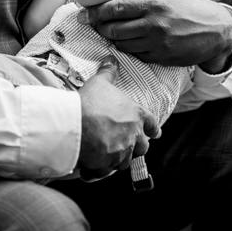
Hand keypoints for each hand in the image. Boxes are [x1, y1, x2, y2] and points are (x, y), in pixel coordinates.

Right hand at [77, 58, 158, 179]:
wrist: (75, 124)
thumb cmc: (90, 102)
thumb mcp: (100, 83)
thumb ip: (108, 72)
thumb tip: (111, 59)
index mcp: (137, 115)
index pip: (152, 124)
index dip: (153, 129)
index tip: (156, 133)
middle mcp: (133, 136)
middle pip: (142, 147)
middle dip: (137, 147)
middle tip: (129, 145)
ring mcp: (122, 152)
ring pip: (125, 161)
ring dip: (118, 159)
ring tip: (107, 156)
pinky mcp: (108, 165)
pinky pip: (105, 171)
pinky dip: (100, 170)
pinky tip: (91, 168)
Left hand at [83, 0, 231, 67]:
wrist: (217, 31)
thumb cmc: (191, 7)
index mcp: (154, 5)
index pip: (116, 8)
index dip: (97, 12)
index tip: (87, 12)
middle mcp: (153, 26)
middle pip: (114, 30)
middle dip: (100, 27)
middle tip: (94, 23)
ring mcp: (157, 44)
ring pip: (122, 44)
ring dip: (112, 38)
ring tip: (110, 31)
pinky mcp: (161, 58)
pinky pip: (136, 55)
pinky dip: (128, 48)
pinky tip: (128, 41)